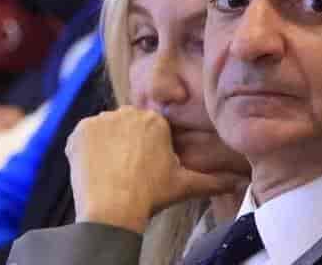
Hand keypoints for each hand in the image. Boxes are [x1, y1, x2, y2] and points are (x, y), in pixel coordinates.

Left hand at [66, 106, 243, 232]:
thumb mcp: (185, 186)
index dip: (145, 149)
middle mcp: (128, 112)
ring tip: (111, 172)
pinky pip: (83, 137)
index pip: (148, 128)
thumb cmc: (151, 195)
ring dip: (106, 146)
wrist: (113, 208)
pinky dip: (86, 151)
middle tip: (127, 171)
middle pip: (126, 126)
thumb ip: (214, 181)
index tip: (143, 168)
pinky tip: (95, 169)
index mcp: (155, 121)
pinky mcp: (80, 130)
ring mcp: (101, 120)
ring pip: (105, 130)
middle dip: (126, 144)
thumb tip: (241, 181)